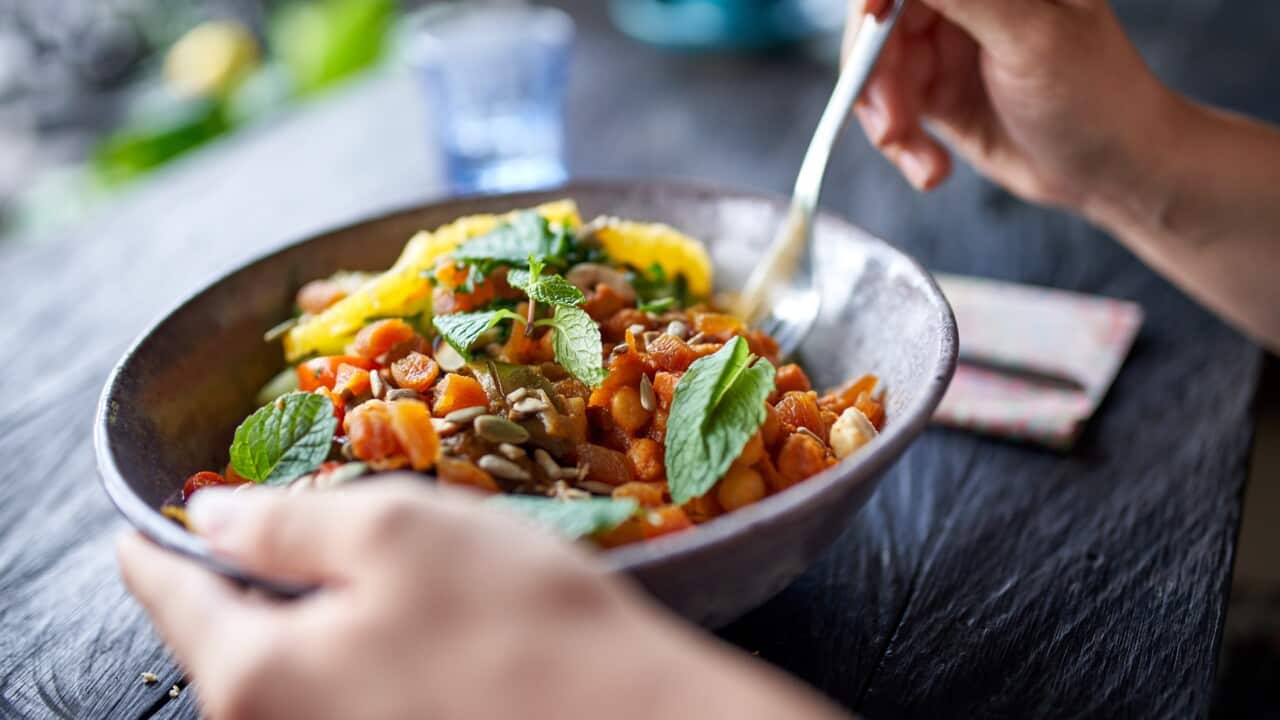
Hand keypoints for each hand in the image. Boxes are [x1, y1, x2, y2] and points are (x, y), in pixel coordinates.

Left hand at [118, 478, 847, 719]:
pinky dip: (362, 642)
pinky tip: (425, 616)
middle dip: (253, 566)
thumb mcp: (395, 532)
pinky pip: (345, 689)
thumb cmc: (516, 622)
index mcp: (253, 673)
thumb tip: (210, 513)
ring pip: (293, 661)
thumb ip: (284, 521)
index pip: (166, 592)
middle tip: (300, 514)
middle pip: (227, 633)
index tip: (151, 507)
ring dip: (319, 603)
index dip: (159, 533)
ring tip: (383, 558)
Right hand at [847, 0, 1179, 210]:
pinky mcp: (936, 91)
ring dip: (887, 121)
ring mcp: (948, 44)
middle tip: (891, 125)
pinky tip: (930, 168)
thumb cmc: (1096, 96)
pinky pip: (889, 109)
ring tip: (920, 160)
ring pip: (877, 70)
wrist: (1112, 169)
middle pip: (881, 21)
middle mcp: (967, 1)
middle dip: (876, 77)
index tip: (869, 27)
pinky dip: (900, 143)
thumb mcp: (1030, 37)